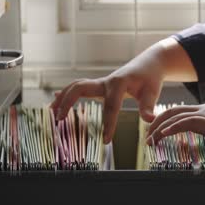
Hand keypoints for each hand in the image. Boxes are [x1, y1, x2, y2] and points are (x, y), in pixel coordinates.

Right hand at [51, 38, 197, 143]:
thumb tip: (149, 119)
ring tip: (51, 113)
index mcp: (119, 83)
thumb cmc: (150, 78)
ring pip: (76, 86)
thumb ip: (148, 106)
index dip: (108, 124)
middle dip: (68, 102)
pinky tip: (55, 101)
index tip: (106, 141)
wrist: (149, 64)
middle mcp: (106, 81)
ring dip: (63, 98)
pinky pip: (79, 88)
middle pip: (80, 88)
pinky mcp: (99, 85)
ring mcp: (101, 82)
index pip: (110, 106)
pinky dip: (67, 94)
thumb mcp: (152, 92)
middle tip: (59, 119)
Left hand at [146, 95, 204, 145]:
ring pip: (175, 118)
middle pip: (172, 113)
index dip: (165, 120)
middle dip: (156, 124)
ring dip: (159, 129)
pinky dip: (172, 128)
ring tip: (149, 140)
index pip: (179, 112)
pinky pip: (186, 123)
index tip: (155, 131)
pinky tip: (163, 135)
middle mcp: (203, 110)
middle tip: (146, 136)